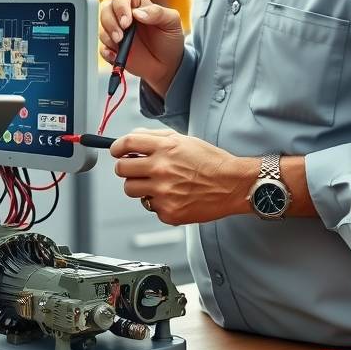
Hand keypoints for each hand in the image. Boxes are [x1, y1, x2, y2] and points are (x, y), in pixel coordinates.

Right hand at [98, 0, 184, 98]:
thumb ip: (158, 13)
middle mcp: (124, 16)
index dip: (120, 7)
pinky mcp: (113, 48)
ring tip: (120, 45)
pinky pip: (102, 47)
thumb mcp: (172, 22)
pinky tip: (116, 55)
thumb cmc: (170, 40)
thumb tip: (137, 13)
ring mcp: (117, 32)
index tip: (127, 22)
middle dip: (110, 22)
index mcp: (137, 5)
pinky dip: (106, 52)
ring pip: (102, 27)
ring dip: (107, 36)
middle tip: (120, 36)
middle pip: (106, 9)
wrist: (168, 65)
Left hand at [110, 128, 257, 224]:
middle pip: (121, 169)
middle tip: (137, 169)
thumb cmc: (211, 162)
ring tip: (157, 183)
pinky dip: (158, 202)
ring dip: (139, 186)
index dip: (116, 147)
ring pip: (131, 190)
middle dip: (127, 168)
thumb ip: (156, 137)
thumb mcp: (184, 140)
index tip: (117, 151)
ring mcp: (163, 193)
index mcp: (165, 148)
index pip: (126, 143)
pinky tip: (174, 196)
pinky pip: (149, 206)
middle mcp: (161, 169)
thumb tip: (132, 138)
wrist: (234, 185)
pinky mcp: (168, 212)